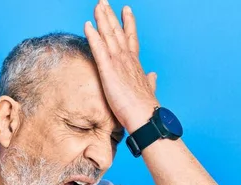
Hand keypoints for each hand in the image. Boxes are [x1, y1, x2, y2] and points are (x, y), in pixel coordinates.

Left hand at [84, 1, 158, 133]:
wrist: (144, 116)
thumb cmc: (144, 108)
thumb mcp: (148, 90)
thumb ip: (150, 81)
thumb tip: (153, 75)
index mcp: (135, 64)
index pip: (130, 39)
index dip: (128, 23)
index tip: (126, 10)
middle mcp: (127, 59)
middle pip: (117, 32)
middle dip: (110, 16)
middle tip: (104, 1)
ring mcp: (118, 63)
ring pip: (108, 36)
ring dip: (101, 19)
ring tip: (97, 5)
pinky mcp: (108, 70)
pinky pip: (98, 49)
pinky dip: (93, 36)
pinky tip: (87, 25)